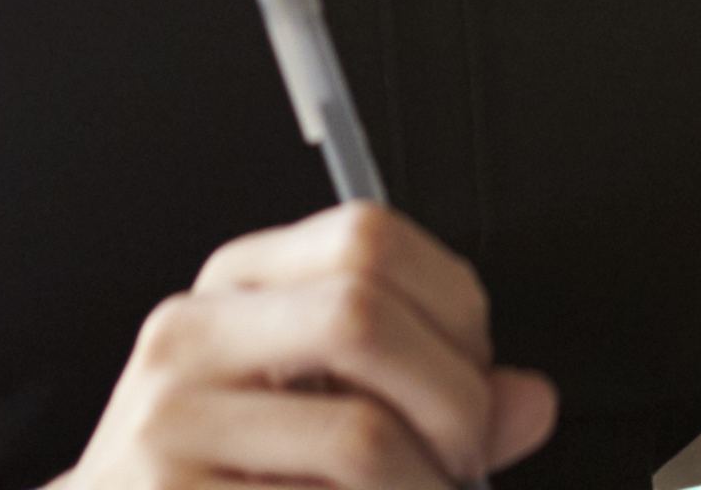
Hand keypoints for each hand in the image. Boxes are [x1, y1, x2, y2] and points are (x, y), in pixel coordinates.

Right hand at [58, 205, 559, 489]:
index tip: (475, 376)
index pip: (366, 236)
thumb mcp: (313, 416)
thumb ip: (424, 399)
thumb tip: (532, 402)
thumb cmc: (221, 481)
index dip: (452, 306)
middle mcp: (189, 338)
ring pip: (360, 437)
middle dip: (452, 400)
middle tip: (462, 461)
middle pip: (362, 314)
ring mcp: (168, 426)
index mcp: (233, 290)